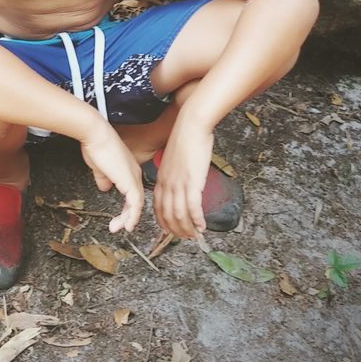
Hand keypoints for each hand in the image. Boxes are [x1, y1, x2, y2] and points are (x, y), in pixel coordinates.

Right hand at [80, 122, 144, 233]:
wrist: (95, 135)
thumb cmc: (96, 145)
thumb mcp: (100, 167)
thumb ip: (104, 178)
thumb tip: (104, 187)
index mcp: (129, 170)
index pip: (132, 193)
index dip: (126, 207)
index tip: (119, 218)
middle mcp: (134, 174)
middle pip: (136, 200)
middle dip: (127, 216)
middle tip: (117, 226)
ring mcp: (133, 178)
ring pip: (137, 204)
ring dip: (128, 219)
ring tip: (120, 228)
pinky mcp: (130, 182)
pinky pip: (135, 204)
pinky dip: (132, 216)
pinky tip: (127, 225)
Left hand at [152, 115, 213, 239]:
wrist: (191, 125)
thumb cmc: (186, 138)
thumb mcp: (174, 159)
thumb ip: (175, 172)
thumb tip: (182, 180)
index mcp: (161, 178)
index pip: (158, 207)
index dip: (164, 222)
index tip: (172, 229)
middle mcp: (167, 183)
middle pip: (167, 215)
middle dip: (176, 230)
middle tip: (187, 237)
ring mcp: (179, 183)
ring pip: (179, 214)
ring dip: (187, 228)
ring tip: (196, 235)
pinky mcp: (192, 182)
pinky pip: (193, 207)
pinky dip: (197, 219)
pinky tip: (202, 226)